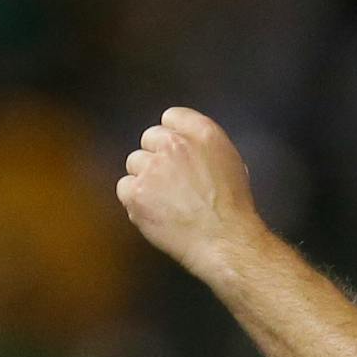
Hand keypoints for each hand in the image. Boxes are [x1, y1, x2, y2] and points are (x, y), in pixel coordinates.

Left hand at [116, 107, 266, 279]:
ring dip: (145, 177)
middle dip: (157, 156)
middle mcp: (174, 145)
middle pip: (149, 137)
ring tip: (165, 200)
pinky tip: (154, 211)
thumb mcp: (231, 162)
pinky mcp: (136, 192)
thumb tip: (186, 145)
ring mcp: (152, 168)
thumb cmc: (233, 207)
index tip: (175, 152)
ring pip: (134, 162)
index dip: (172, 136)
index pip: (171, 117)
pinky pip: (124, 187)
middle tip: (171, 180)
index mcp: (203, 133)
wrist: (224, 240)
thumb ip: (204, 146)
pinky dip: (134, 199)